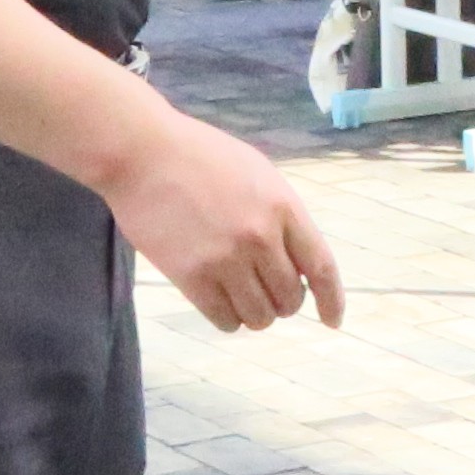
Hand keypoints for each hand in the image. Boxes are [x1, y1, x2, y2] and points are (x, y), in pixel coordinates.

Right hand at [100, 106, 345, 332]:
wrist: (142, 153)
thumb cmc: (201, 157)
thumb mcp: (258, 173)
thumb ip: (282, 214)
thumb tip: (297, 260)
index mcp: (283, 207)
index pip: (321, 267)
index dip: (331, 300)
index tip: (332, 321)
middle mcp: (260, 237)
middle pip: (289, 298)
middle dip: (283, 302)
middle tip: (266, 291)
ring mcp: (225, 259)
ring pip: (259, 316)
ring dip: (255, 314)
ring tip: (241, 296)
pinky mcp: (191, 277)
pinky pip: (225, 321)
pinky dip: (229, 320)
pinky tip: (220, 303)